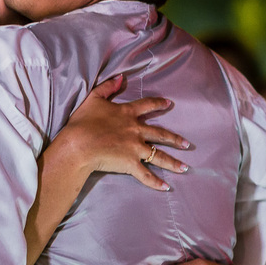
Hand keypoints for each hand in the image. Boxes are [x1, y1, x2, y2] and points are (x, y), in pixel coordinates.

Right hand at [59, 75, 190, 190]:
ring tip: (185, 168)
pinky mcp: (130, 164)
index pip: (147, 106)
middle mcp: (136, 131)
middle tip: (186, 144)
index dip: (158, 104)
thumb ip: (108, 87)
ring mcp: (135, 148)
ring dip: (173, 162)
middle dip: (174, 139)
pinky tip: (166, 187)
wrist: (79, 144)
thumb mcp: (93, 98)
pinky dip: (155, 182)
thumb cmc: (83, 122)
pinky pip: (146, 175)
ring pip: (159, 156)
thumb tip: (121, 77)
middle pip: (160, 134)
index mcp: (127, 114)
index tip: (169, 104)